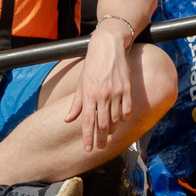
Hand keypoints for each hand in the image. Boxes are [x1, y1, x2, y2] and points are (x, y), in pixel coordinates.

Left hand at [66, 25, 131, 152]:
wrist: (108, 47)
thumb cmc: (92, 65)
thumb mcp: (81, 83)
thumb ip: (76, 103)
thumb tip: (68, 120)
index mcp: (88, 94)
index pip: (87, 121)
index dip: (88, 137)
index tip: (88, 149)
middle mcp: (102, 95)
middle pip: (102, 124)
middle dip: (101, 138)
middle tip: (100, 147)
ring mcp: (116, 93)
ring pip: (116, 119)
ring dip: (112, 129)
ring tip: (109, 133)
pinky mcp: (127, 89)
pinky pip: (127, 110)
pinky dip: (124, 118)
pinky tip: (121, 121)